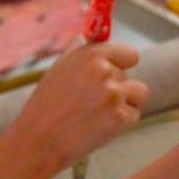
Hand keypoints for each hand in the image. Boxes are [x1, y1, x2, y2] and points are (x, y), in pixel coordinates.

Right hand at [0, 41, 147, 178]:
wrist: (39, 141)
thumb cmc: (45, 106)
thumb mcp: (56, 70)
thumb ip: (76, 53)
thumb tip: (85, 37)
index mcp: (91, 55)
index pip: (129, 54)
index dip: (122, 66)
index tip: (112, 76)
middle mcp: (105, 71)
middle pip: (130, 78)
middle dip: (116, 91)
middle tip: (89, 106)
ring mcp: (114, 94)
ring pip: (139, 94)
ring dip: (125, 104)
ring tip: (99, 114)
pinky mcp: (120, 116)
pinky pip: (134, 115)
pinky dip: (121, 123)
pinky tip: (98, 127)